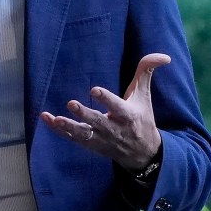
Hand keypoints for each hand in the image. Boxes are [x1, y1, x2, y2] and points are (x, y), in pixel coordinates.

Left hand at [40, 52, 169, 169]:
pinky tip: (46, 119)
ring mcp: (102, 140)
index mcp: (129, 116)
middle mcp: (115, 130)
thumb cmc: (142, 119)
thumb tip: (164, 56)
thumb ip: (147, 73)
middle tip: (71, 103)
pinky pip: (73, 139)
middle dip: (85, 114)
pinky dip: (59, 130)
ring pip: (84, 135)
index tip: (95, 89)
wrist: (142, 153)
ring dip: (68, 127)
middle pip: (98, 122)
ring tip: (55, 118)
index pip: (118, 107)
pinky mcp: (91, 145)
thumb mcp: (145, 96)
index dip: (107, 99)